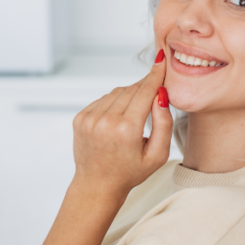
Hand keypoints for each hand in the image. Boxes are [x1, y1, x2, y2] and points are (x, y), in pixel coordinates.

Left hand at [71, 49, 172, 196]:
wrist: (97, 185)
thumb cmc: (130, 172)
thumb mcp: (158, 155)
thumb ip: (164, 123)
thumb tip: (161, 95)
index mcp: (126, 130)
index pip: (145, 92)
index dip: (155, 75)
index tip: (161, 59)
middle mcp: (105, 121)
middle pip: (131, 90)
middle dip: (144, 88)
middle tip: (154, 96)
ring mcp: (89, 118)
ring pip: (117, 92)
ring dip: (129, 96)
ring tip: (134, 116)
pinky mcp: (80, 118)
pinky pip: (103, 100)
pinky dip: (114, 103)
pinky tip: (118, 120)